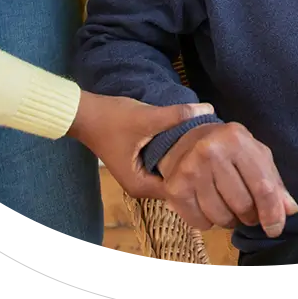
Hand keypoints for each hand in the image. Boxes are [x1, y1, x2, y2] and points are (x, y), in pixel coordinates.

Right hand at [67, 90, 214, 198]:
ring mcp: (139, 175)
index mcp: (142, 186)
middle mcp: (141, 187)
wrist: (84, 112)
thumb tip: (208, 110)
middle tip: (213, 147)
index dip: (197, 172)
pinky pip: (163, 163)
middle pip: (177, 181)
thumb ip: (177, 115)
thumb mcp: (147, 117)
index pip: (180, 188)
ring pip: (170, 171)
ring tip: (204, 142)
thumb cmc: (111, 119)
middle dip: (193, 165)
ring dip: (184, 158)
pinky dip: (173, 153)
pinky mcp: (139, 163)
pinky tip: (187, 139)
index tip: (213, 156)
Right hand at [157, 121, 297, 237]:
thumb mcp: (255, 155)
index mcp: (237, 140)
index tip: (275, 228)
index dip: (272, 212)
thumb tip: (289, 209)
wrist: (186, 138)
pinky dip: (208, 221)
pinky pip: (200, 222)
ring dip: (229, 219)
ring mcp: (190, 169)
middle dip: (250, 215)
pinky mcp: (175, 188)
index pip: (262, 186)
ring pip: (221, 217)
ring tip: (227, 203)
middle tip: (246, 208)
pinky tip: (208, 204)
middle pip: (243, 205)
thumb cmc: (228, 148)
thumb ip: (274, 182)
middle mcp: (211, 151)